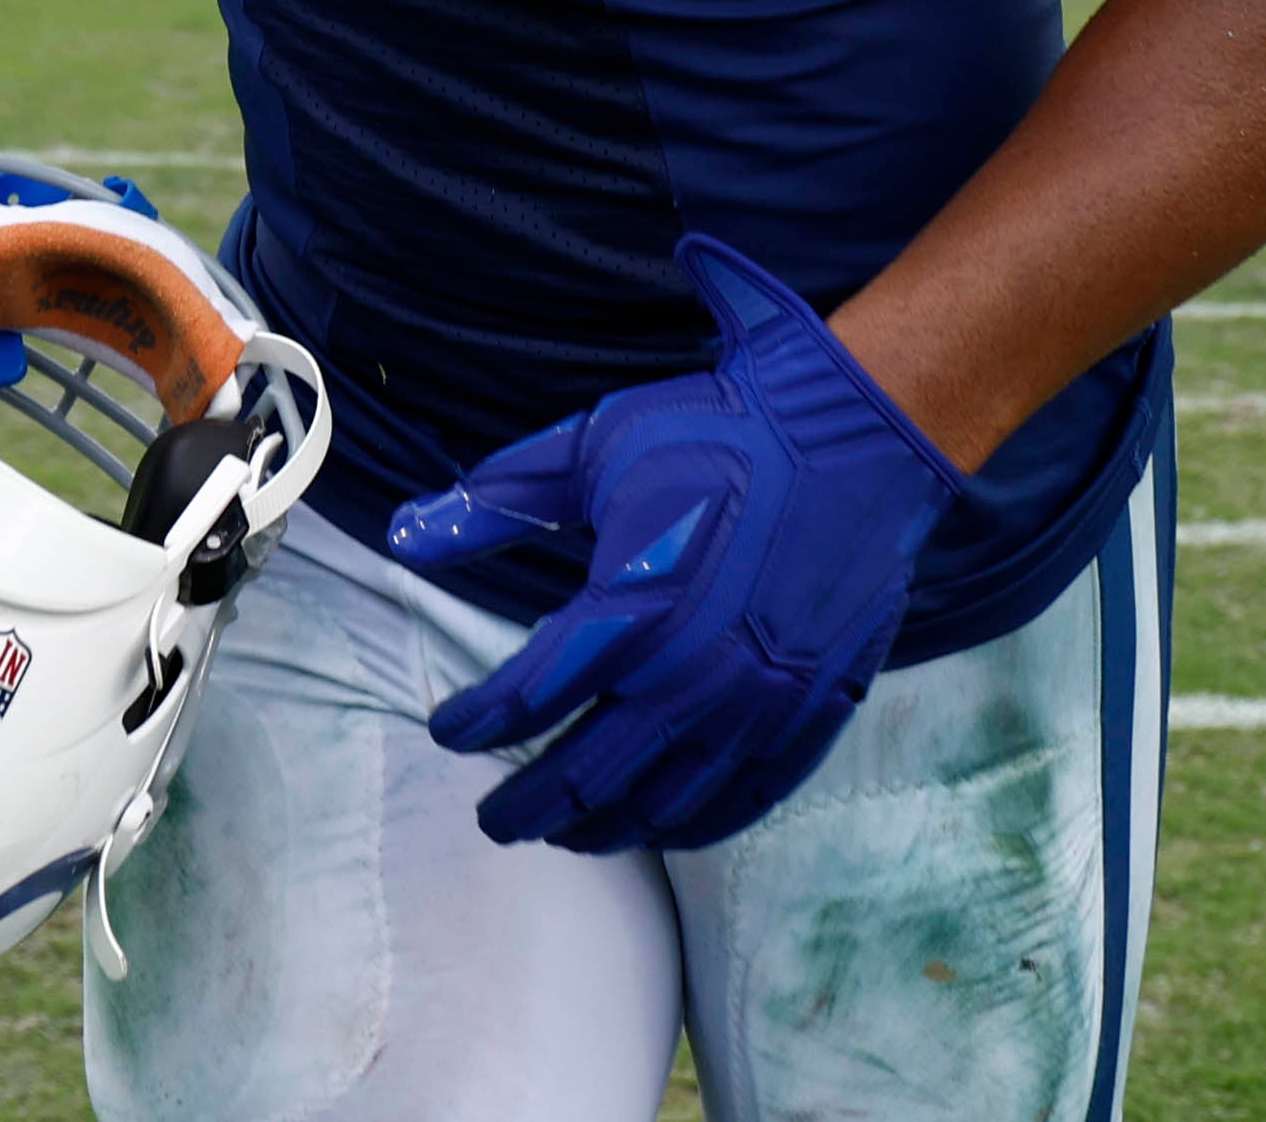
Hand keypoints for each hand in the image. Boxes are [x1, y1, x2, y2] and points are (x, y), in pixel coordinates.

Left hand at [386, 238, 963, 856]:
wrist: (862, 437)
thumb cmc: (720, 433)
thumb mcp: (593, 447)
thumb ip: (497, 500)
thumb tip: (403, 535)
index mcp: (633, 608)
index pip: (526, 696)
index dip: (474, 722)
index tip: (447, 728)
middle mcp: (691, 675)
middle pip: (585, 776)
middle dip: (526, 806)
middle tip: (493, 817)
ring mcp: (757, 705)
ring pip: (660, 805)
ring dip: (600, 827)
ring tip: (564, 831)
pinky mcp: (810, 713)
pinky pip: (739, 801)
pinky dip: (687, 824)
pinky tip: (659, 824)